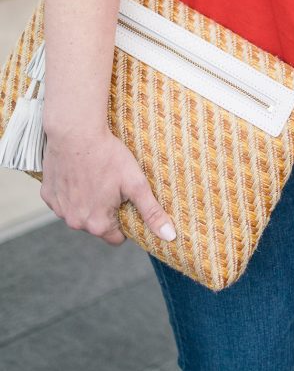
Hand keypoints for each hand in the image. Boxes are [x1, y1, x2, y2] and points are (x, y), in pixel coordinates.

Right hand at [40, 122, 176, 247]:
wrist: (75, 132)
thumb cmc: (108, 156)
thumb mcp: (136, 184)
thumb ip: (152, 213)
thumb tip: (170, 237)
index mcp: (97, 224)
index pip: (117, 238)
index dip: (125, 221)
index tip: (127, 202)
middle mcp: (74, 222)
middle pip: (97, 225)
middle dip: (106, 210)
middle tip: (112, 185)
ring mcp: (58, 209)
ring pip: (79, 213)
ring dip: (88, 202)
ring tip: (96, 177)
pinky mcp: (47, 194)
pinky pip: (64, 200)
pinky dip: (72, 192)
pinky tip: (80, 174)